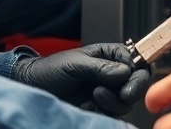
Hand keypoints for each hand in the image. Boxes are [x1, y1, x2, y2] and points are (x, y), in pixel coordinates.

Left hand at [11, 43, 151, 115]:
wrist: (34, 90)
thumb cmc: (50, 70)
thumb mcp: (75, 64)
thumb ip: (100, 67)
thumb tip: (124, 71)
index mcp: (110, 56)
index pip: (136, 63)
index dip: (137, 74)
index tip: (128, 83)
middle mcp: (112, 74)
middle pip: (136, 84)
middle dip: (129, 91)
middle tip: (118, 95)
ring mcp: (107, 92)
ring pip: (126, 102)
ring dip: (112, 102)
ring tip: (93, 96)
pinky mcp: (101, 109)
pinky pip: (113, 114)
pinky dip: (102, 112)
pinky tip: (87, 106)